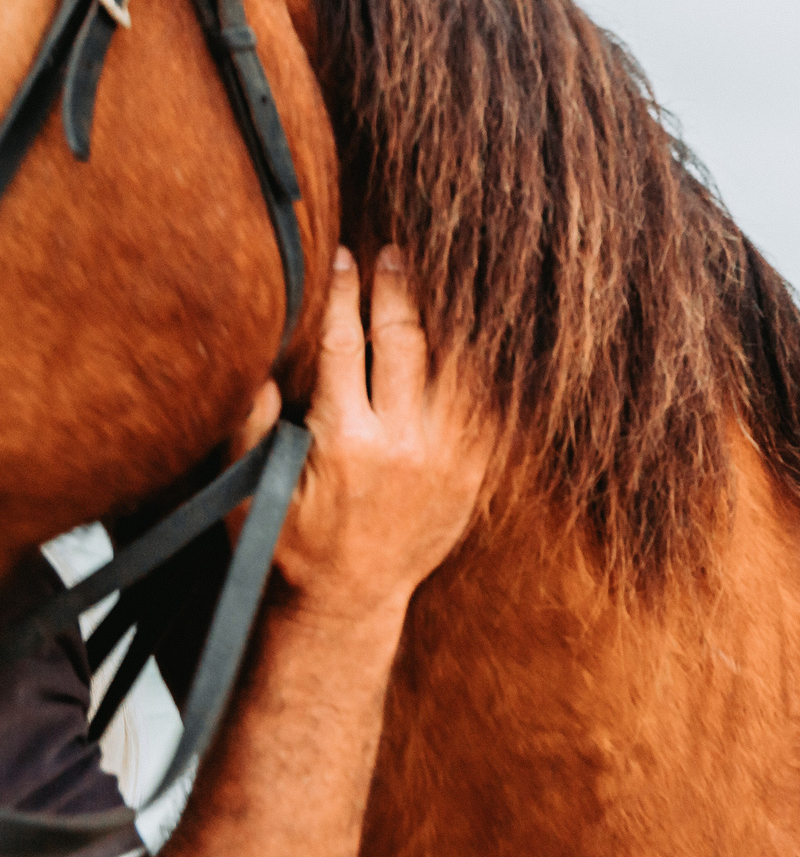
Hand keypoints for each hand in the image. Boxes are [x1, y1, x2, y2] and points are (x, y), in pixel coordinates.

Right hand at [233, 246, 495, 622]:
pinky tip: (487, 328)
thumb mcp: (251, 492)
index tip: (341, 256)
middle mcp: (406, 444)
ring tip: (450, 271)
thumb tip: (256, 363)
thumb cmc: (288, 545)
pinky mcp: (478, 471)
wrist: (348, 604)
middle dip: (398, 290)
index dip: (342, 294)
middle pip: (407, 342)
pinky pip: (493, 403)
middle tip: (394, 252)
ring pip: (461, 365)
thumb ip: (249, 427)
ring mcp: (450, 457)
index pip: (343, 345)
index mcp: (346, 441)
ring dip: (453, 316)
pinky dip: (489, 363)